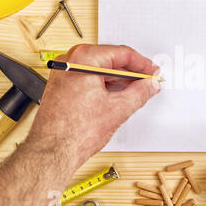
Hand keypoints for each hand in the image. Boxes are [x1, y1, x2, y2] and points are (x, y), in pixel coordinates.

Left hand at [28, 44, 159, 166]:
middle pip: (110, 60)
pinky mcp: (63, 88)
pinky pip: (91, 80)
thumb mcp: (118, 109)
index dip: (142, 64)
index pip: (122, 53)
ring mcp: (65, 75)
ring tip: (137, 91)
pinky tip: (120, 96)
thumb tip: (150, 85)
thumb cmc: (73, 132)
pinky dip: (107, 86)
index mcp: (84, 59)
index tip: (153, 72)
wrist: (52, 152)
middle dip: (132, 72)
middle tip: (148, 81)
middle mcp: (71, 62)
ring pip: (101, 71)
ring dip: (121, 80)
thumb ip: (140, 92)